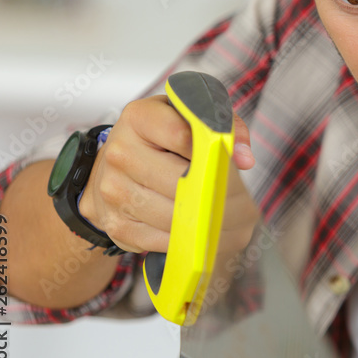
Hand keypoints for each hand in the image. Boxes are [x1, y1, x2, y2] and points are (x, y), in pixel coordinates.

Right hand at [78, 95, 258, 254]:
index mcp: (140, 117)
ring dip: (208, 222)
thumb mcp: (188, 117)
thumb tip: (244, 159)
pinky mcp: (117, 224)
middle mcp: (121, 153)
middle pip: (181, 181)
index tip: (231, 164)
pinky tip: (204, 233)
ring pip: (174, 215)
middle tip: (244, 205)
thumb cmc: (160, 140)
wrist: (113, 168)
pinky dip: (189, 240)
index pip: (183, 136)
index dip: (212, 153)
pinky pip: (163, 240)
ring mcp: (114, 191)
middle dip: (219, 196)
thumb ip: (223, 125)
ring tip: (230, 220)